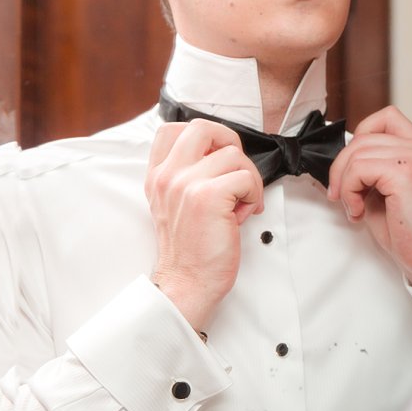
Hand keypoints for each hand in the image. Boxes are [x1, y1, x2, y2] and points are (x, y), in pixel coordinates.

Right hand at [145, 119, 264, 329]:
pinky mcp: (208, 196)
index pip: (172, 129)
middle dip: (230, 143)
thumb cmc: (191, 248)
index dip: (205, 137)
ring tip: (241, 203)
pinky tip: (244, 213)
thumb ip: (188, 176)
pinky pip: (246, 177)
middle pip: (203, 127)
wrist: (187, 283)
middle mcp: (167, 176)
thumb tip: (224, 155)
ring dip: (248, 178)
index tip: (216, 160)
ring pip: (233, 155)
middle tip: (237, 170)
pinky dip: (253, 194)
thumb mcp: (175, 204)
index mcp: (158, 176)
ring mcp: (185, 183)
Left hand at [327, 107, 411, 309]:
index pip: (385, 118)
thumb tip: (337, 164)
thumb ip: (368, 170)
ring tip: (354, 207)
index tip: (351, 170)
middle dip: (341, 167)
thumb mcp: (384, 191)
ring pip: (357, 152)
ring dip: (345, 183)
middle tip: (341, 196)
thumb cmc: (410, 232)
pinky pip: (359, 169)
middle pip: (362, 137)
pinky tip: (358, 210)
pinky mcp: (405, 172)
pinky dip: (349, 191)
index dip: (359, 138)